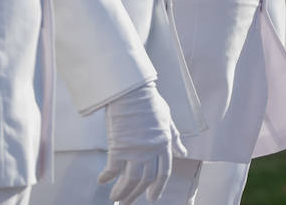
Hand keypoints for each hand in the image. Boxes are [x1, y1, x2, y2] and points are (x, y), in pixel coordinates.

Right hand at [98, 81, 183, 203]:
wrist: (131, 91)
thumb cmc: (149, 102)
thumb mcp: (167, 119)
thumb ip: (174, 138)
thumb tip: (183, 152)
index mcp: (165, 142)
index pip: (164, 171)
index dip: (158, 187)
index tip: (152, 198)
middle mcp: (152, 149)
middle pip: (146, 179)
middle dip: (137, 194)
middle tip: (128, 203)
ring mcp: (136, 149)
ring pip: (131, 179)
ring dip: (122, 192)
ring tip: (115, 198)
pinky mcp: (119, 147)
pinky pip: (113, 170)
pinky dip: (107, 178)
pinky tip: (102, 180)